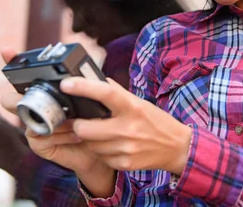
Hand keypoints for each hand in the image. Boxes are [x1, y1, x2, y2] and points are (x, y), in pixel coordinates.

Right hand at [0, 48, 108, 178]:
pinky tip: (76, 135)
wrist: (104, 148)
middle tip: (38, 101)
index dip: (11, 61)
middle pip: (11, 99)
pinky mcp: (38, 144)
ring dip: (57, 121)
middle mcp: (35, 106)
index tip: (7, 51)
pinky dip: (62, 135)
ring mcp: (34, 125)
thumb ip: (89, 84)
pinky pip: (41, 137)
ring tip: (77, 122)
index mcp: (48, 89)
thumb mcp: (97, 97)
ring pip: (30, 120)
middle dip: (17, 100)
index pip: (24, 73)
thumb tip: (83, 75)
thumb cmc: (98, 119)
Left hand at [61, 77, 192, 174]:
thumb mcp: (138, 102)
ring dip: (90, 139)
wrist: (176, 147)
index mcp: (131, 106)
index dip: (82, 88)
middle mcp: (128, 127)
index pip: (105, 93)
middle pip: (85, 128)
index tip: (66, 84)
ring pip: (90, 145)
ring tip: (102, 134)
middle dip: (78, 125)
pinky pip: (101, 157)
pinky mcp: (125, 163)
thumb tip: (93, 79)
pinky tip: (112, 146)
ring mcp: (126, 148)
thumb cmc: (155, 121)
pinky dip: (101, 151)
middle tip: (82, 121)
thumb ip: (117, 93)